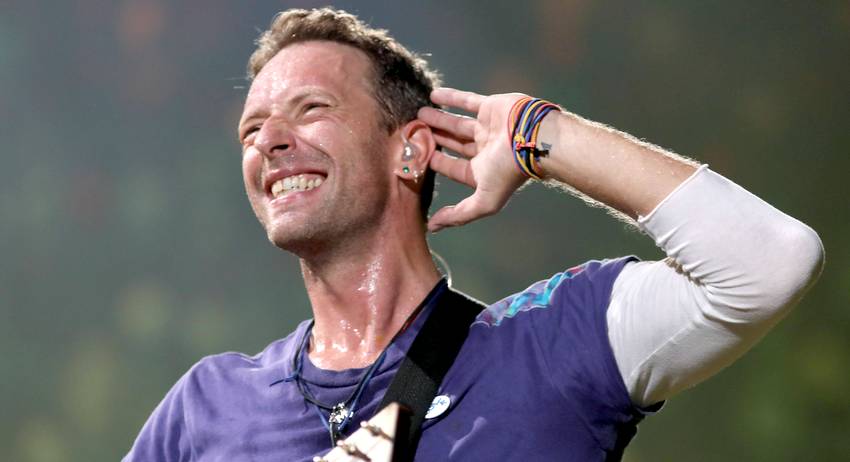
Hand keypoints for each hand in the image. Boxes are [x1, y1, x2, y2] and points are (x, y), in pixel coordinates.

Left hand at [418, 88, 529, 232]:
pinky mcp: (491, 107)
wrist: (533, 139)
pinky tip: (433, 94)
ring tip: (420, 114)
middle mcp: (485, 149)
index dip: (437, 163)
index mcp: (483, 171)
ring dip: (439, 118)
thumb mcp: (483, 201)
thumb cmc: (509, 172)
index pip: (454, 168)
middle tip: (415, 132)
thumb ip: (458, 215)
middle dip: (435, 139)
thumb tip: (432, 228)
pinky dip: (451, 97)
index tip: (419, 156)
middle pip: (454, 144)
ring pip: (458, 123)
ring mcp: (488, 128)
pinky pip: (467, 101)